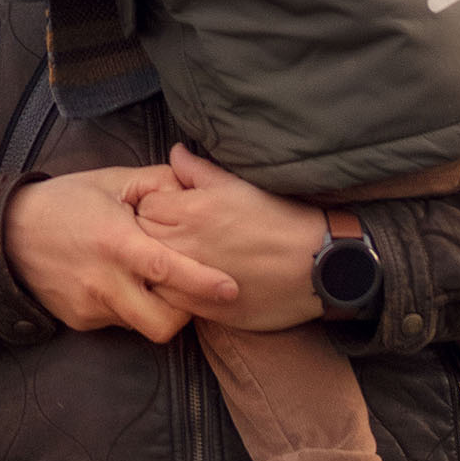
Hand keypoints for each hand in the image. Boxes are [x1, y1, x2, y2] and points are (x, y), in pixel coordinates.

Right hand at [2, 167, 239, 341]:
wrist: (7, 234)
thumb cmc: (65, 201)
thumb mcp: (110, 181)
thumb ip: (157, 182)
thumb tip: (194, 184)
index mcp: (114, 242)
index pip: (166, 269)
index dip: (201, 282)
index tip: (231, 289)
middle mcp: (103, 281)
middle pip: (161, 322)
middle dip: (184, 314)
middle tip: (188, 291)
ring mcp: (90, 307)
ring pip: (141, 325)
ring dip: (155, 308)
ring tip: (149, 282)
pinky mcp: (80, 322)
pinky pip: (118, 323)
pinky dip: (127, 307)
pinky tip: (117, 284)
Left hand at [121, 144, 325, 331]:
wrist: (318, 265)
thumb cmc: (281, 219)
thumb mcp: (238, 185)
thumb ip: (198, 169)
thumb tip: (174, 152)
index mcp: (192, 210)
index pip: (144, 203)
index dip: (152, 203)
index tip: (165, 207)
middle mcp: (186, 244)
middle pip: (141, 236)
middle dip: (147, 232)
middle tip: (167, 232)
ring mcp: (193, 279)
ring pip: (150, 271)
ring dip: (156, 264)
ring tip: (174, 258)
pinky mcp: (206, 307)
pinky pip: (169, 300)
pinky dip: (170, 290)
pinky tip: (186, 282)